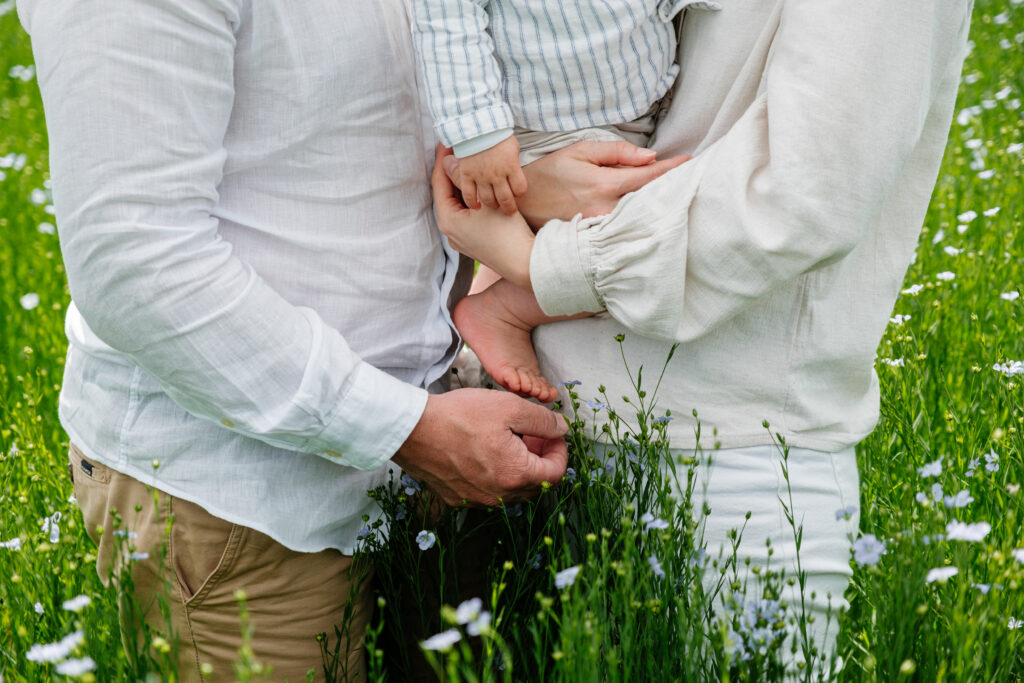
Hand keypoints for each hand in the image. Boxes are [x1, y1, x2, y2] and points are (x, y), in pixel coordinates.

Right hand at [392, 389, 568, 506]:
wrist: (412, 430)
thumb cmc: (460, 416)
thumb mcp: (510, 407)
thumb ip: (543, 420)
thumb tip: (562, 429)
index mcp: (517, 475)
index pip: (556, 473)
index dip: (560, 451)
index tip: (552, 434)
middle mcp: (500, 496)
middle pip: (536, 484)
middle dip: (540, 459)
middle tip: (532, 435)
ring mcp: (477, 500)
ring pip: (512, 490)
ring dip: (519, 468)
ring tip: (508, 440)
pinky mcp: (458, 498)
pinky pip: (488, 492)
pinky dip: (495, 474)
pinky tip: (484, 452)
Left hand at [432, 145, 534, 289]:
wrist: (526, 263)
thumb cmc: (506, 232)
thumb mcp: (486, 201)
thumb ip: (463, 179)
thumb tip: (450, 161)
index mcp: (447, 221)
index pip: (439, 183)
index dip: (443, 160)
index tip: (447, 142)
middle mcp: (450, 231)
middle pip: (447, 194)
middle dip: (453, 172)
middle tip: (458, 150)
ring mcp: (462, 238)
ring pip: (458, 204)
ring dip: (464, 185)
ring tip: (470, 165)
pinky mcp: (474, 242)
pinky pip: (467, 214)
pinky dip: (472, 199)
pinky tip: (481, 187)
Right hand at [441, 140, 689, 228]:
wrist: (520, 205)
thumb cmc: (548, 174)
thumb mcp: (578, 151)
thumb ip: (615, 152)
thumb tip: (649, 156)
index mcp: (605, 183)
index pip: (648, 176)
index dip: (672, 169)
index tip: (691, 162)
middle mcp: (607, 209)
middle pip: (650, 200)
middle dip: (671, 190)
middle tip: (694, 180)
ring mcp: (601, 228)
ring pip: (639, 216)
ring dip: (658, 207)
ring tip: (678, 199)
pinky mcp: (595, 239)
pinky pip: (624, 229)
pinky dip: (639, 222)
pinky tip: (651, 217)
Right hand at [457, 136, 527, 214]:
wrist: (476, 125)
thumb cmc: (496, 133)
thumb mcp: (513, 146)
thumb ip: (513, 162)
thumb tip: (515, 171)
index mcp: (511, 167)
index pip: (520, 189)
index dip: (519, 192)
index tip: (516, 192)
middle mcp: (497, 175)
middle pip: (506, 199)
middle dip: (509, 207)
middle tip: (509, 211)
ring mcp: (481, 177)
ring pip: (488, 200)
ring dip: (492, 205)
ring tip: (493, 206)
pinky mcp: (467, 175)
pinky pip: (469, 195)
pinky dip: (473, 203)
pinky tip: (476, 206)